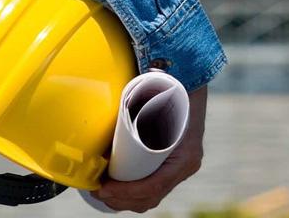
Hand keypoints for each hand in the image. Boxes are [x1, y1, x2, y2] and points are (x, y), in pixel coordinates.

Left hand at [90, 85, 207, 212]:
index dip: (127, 191)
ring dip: (125, 200)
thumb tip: (118, 92)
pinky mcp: (172, 167)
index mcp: (185, 155)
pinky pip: (154, 189)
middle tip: (97, 190)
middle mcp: (186, 166)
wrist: (191, 87)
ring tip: (102, 191)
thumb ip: (142, 94)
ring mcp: (181, 169)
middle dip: (121, 200)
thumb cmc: (171, 91)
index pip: (154, 185)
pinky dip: (134, 195)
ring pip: (152, 197)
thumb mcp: (159, 95)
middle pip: (151, 196)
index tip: (104, 187)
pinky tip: (115, 191)